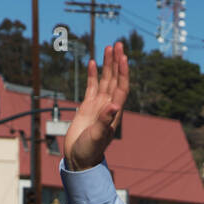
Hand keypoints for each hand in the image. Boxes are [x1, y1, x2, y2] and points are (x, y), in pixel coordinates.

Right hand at [63, 42, 128, 171]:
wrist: (80, 159)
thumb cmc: (90, 151)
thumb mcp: (98, 137)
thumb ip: (105, 121)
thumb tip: (114, 106)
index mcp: (114, 113)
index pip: (121, 88)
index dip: (123, 72)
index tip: (123, 57)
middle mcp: (108, 106)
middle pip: (115, 79)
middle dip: (117, 62)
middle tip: (118, 44)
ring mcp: (98, 106)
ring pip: (104, 80)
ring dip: (107, 65)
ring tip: (108, 47)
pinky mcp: (87, 107)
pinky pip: (91, 87)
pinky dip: (92, 74)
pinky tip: (92, 63)